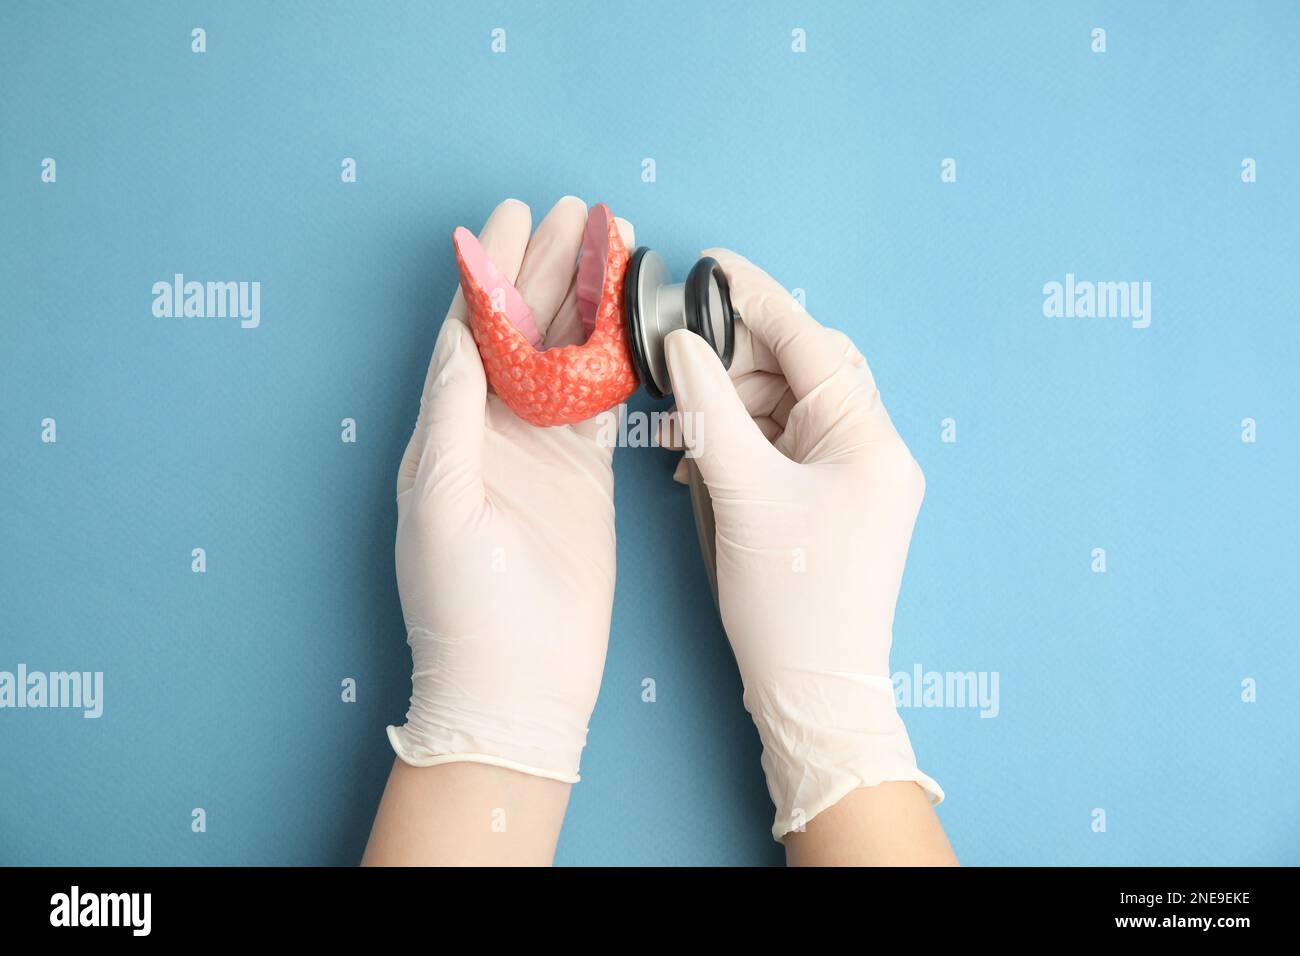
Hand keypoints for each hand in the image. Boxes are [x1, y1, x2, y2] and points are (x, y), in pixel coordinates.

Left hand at [387, 197, 633, 781]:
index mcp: (446, 430)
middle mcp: (492, 430)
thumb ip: (453, 415)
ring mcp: (541, 450)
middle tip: (574, 210)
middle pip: (524, 329)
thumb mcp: (441, 503)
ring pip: (567, 355)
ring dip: (586, 299)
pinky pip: (601, 401)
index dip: (490, 271)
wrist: (519, 682)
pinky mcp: (585, 475)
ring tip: (610, 242)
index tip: (510, 215)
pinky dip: (617, 357)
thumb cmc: (462, 605)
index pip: (469, 332)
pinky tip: (630, 317)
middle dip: (546, 266)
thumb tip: (463, 336)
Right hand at [662, 249, 942, 839]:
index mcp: (868, 440)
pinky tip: (701, 458)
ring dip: (735, 405)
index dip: (759, 299)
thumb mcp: (742, 495)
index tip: (713, 264)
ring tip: (683, 428)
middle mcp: (873, 450)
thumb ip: (710, 411)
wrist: (814, 692)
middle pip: (804, 370)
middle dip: (741, 358)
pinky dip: (744, 442)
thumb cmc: (790, 601)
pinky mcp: (833, 502)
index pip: (811, 343)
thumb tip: (681, 345)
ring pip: (789, 409)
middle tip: (683, 357)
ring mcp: (856, 478)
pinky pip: (785, 448)